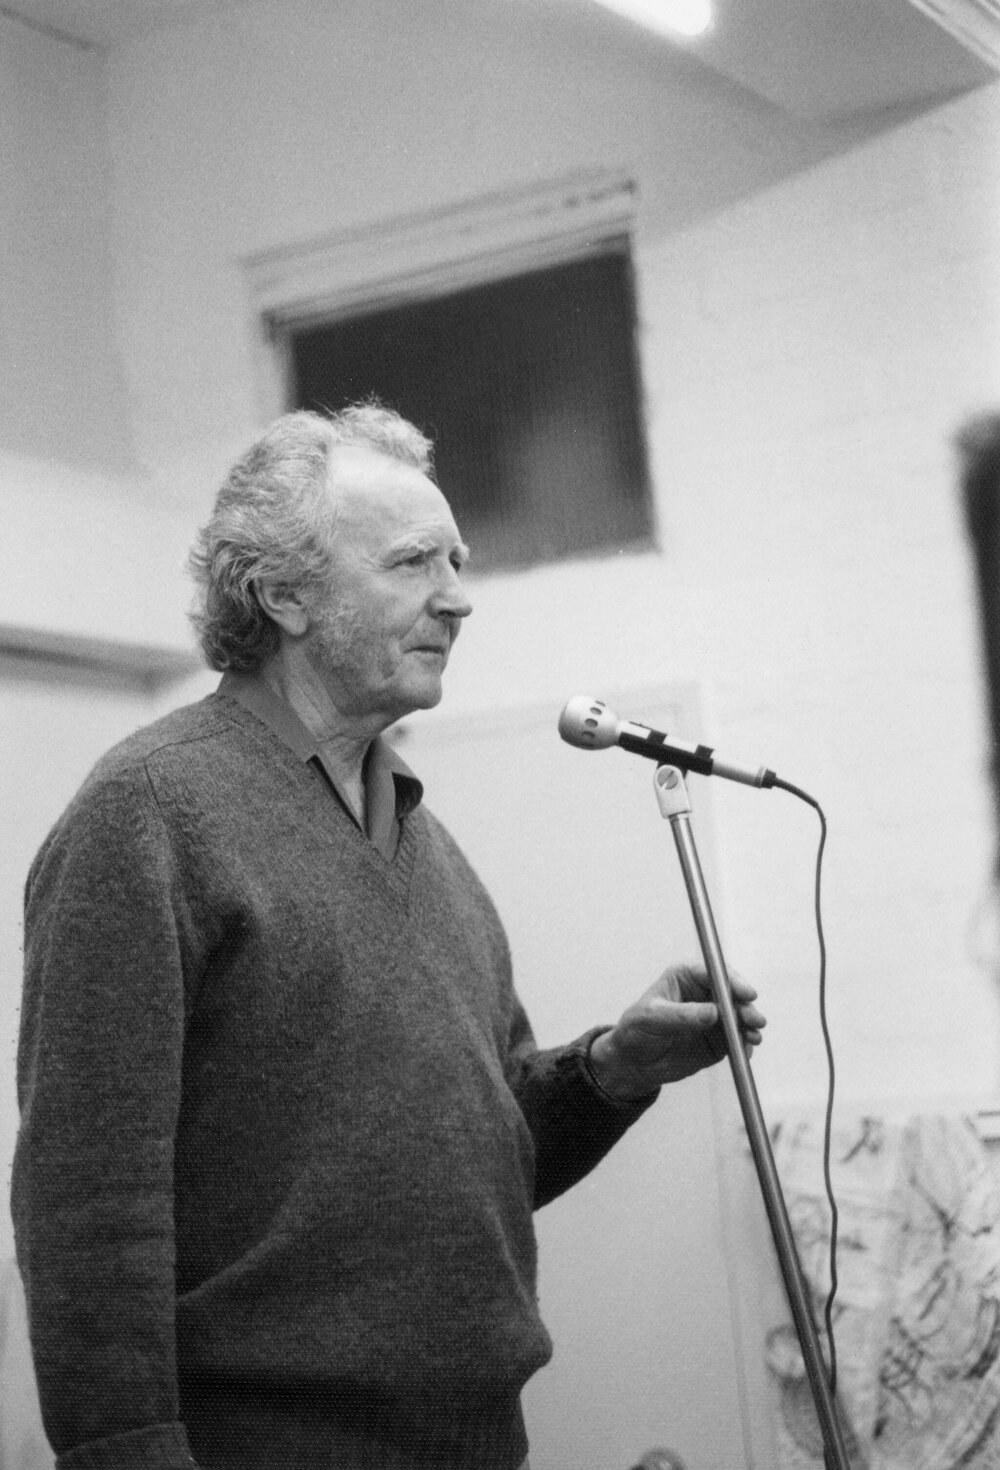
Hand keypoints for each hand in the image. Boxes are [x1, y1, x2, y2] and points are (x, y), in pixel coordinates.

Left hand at [587, 963, 765, 1101]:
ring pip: (739, 1016)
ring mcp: (714, 1017)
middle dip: (745, 1006)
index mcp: (685, 977)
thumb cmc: (636, 1031)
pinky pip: (737, 1039)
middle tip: (753, 1020)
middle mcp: (703, 994)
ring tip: (753, 1037)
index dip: (732, 982)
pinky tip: (746, 1050)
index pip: (714, 972)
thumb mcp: (651, 1018)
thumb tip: (712, 1013)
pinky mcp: (719, 1039)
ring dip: (749, 1025)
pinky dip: (744, 1044)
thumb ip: (681, 1015)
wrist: (634, 1063)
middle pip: (732, 994)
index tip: (746, 994)